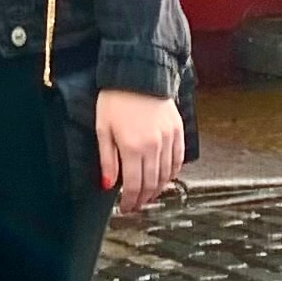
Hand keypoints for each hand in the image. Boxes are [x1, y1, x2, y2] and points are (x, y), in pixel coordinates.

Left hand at [94, 89, 185, 210]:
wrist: (138, 72)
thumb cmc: (115, 98)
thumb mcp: (103, 128)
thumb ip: (107, 159)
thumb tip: (108, 185)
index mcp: (132, 147)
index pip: (134, 185)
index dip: (130, 201)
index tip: (125, 208)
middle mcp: (154, 146)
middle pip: (151, 184)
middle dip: (143, 199)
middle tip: (136, 206)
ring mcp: (168, 139)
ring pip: (166, 175)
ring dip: (158, 189)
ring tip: (149, 196)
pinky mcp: (178, 131)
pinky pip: (178, 159)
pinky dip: (172, 173)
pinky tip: (165, 178)